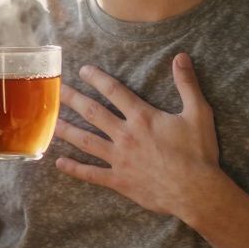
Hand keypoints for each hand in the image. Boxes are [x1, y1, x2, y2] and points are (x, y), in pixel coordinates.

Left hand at [54, 52, 225, 217]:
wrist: (196, 191)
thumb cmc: (198, 152)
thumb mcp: (198, 113)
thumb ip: (187, 84)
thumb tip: (181, 56)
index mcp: (142, 117)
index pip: (114, 92)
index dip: (98, 79)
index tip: (83, 70)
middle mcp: (125, 135)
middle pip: (92, 113)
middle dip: (73, 99)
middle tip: (56, 89)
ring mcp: (119, 159)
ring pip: (86, 141)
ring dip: (67, 130)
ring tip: (50, 121)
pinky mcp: (119, 180)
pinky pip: (91, 174)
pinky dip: (75, 169)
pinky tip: (59, 163)